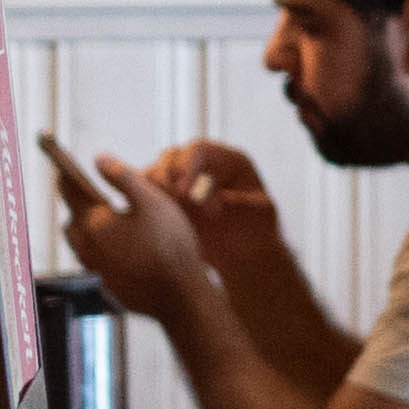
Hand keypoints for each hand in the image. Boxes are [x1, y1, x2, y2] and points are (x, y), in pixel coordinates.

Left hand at [45, 138, 229, 334]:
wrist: (179, 296)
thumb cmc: (169, 245)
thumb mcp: (152, 200)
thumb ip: (123, 176)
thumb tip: (100, 160)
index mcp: (93, 223)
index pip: (69, 192)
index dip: (66, 175)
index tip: (63, 166)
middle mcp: (86, 248)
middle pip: (72, 221)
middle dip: (77, 206)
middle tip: (88, 195)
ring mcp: (95, 270)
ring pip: (81, 243)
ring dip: (87, 230)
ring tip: (106, 222)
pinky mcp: (106, 287)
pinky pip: (95, 262)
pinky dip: (100, 251)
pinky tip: (121, 249)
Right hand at [144, 135, 289, 278]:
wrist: (246, 257)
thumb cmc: (260, 231)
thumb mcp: (263, 214)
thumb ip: (246, 202)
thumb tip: (222, 197)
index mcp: (227, 161)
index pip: (198, 150)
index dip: (187, 168)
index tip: (184, 194)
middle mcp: (202, 166)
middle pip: (171, 156)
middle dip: (167, 178)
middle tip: (174, 205)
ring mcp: (183, 183)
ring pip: (154, 173)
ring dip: (154, 190)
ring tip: (164, 214)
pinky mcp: (169, 202)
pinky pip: (148, 194)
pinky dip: (145, 202)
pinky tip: (153, 220)